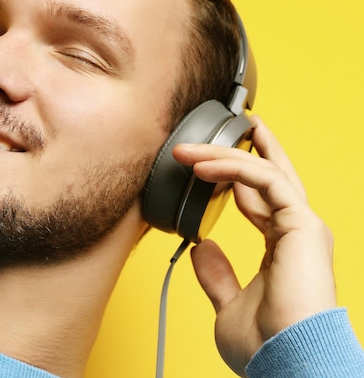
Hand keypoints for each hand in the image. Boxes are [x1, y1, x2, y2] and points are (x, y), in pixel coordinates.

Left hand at [173, 116, 335, 375]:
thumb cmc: (264, 344)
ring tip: (187, 152)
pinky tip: (204, 166)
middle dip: (238, 150)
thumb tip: (200, 248)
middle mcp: (295, 230)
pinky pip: (265, 181)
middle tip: (209, 134)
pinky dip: (234, 169)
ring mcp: (301, 225)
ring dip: (222, 156)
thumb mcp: (227, 304)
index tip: (211, 163)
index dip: (236, 176)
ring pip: (262, 172)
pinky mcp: (302, 224)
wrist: (285, 363)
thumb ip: (215, 275)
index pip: (261, 197)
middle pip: (268, 175)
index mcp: (282, 247)